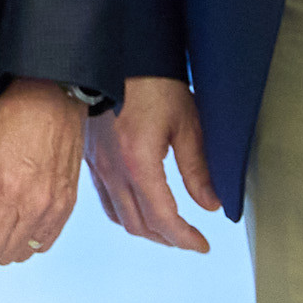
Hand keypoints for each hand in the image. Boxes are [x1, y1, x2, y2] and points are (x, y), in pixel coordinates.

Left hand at [0, 79, 86, 264]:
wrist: (51, 101)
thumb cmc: (9, 121)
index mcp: (10, 193)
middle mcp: (37, 206)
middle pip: (6, 254)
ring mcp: (57, 208)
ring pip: (27, 252)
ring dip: (9, 240)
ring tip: (2, 211)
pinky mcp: (68, 205)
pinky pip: (47, 241)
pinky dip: (31, 235)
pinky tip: (21, 213)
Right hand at [84, 77, 219, 253]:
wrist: (110, 58)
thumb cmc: (151, 84)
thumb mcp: (186, 123)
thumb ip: (197, 168)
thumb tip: (210, 204)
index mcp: (139, 163)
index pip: (163, 218)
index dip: (184, 238)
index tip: (202, 245)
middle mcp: (114, 171)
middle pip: (139, 224)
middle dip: (168, 239)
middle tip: (190, 240)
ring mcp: (98, 166)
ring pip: (120, 216)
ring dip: (146, 229)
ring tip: (168, 229)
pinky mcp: (91, 158)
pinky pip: (106, 199)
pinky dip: (126, 213)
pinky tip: (140, 207)